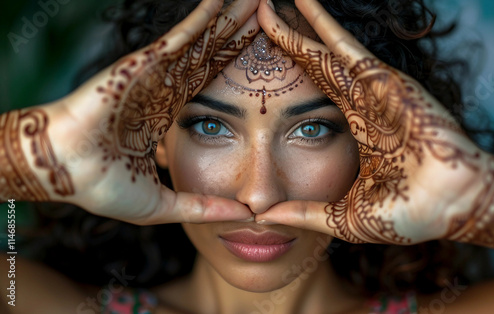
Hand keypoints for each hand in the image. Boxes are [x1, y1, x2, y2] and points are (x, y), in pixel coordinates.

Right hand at [3, 0, 258, 224]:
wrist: (64, 174)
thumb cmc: (102, 189)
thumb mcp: (164, 206)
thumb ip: (202, 209)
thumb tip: (242, 217)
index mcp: (167, 116)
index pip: (211, 88)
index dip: (237, 72)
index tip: (265, 61)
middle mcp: (164, 90)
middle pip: (211, 58)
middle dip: (239, 36)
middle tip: (267, 14)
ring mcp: (154, 75)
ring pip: (200, 42)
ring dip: (228, 19)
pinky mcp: (142, 66)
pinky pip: (179, 38)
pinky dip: (203, 18)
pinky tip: (224, 0)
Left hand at [255, 0, 493, 247]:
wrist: (450, 208)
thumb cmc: (407, 215)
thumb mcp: (343, 216)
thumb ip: (304, 212)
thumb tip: (264, 218)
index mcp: (353, 129)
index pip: (309, 95)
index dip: (284, 79)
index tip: (253, 69)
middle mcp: (359, 102)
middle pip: (311, 65)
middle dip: (284, 43)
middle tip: (255, 21)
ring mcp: (370, 87)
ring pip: (323, 49)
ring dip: (295, 24)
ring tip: (265, 3)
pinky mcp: (382, 79)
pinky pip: (344, 45)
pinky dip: (320, 22)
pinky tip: (299, 1)